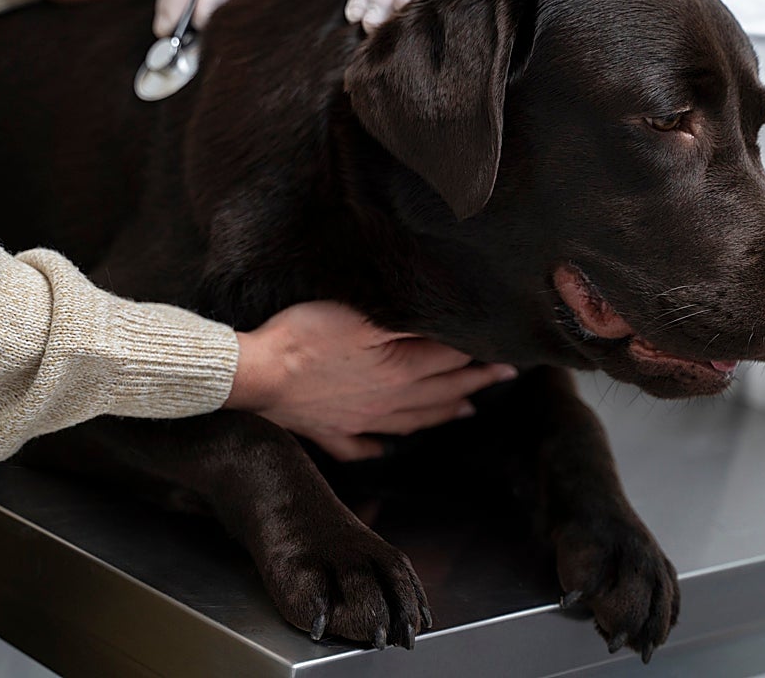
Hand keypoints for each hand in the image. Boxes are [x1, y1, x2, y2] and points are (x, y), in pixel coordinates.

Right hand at [225, 301, 517, 460]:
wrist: (257, 375)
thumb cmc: (305, 337)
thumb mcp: (363, 315)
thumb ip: (408, 322)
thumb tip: (449, 325)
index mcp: (400, 370)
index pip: (452, 359)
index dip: (480, 352)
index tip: (507, 350)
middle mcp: (388, 401)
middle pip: (442, 392)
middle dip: (476, 382)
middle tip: (504, 377)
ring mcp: (359, 421)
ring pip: (413, 421)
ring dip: (443, 414)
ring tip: (467, 411)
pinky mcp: (330, 431)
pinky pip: (361, 446)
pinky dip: (378, 446)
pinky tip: (386, 447)